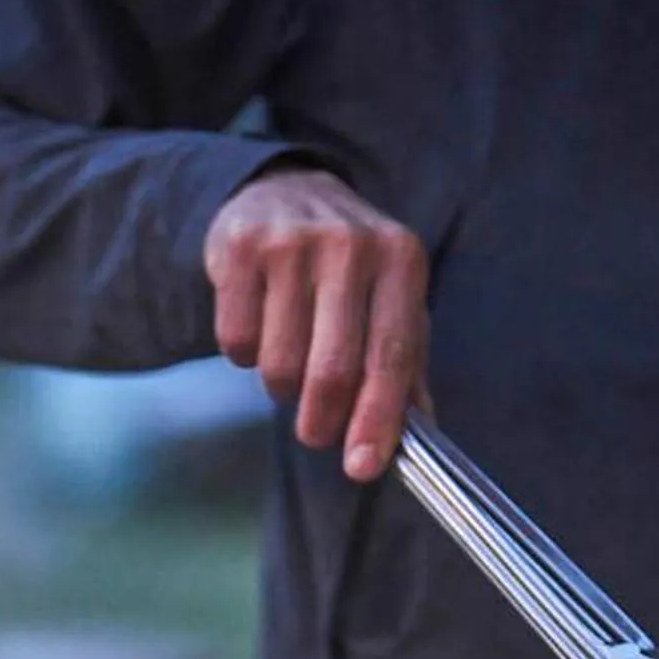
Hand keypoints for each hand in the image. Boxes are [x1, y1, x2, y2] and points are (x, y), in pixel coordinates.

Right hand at [204, 166, 427, 481]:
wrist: (284, 191)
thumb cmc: (347, 267)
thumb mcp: (390, 301)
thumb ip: (405, 365)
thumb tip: (421, 437)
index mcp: (401, 259)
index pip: (391, 356)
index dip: (376, 419)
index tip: (361, 467)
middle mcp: (351, 243)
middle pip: (332, 369)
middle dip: (321, 420)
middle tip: (314, 433)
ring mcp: (292, 242)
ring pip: (280, 363)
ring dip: (281, 385)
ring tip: (289, 361)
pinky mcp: (240, 248)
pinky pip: (237, 341)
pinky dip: (244, 355)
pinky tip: (259, 328)